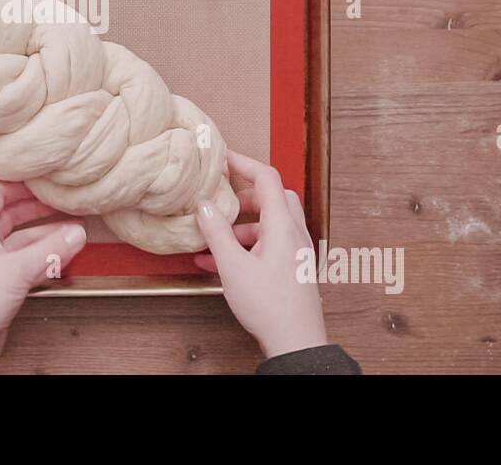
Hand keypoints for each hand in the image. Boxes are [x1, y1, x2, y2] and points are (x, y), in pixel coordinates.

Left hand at [0, 180, 86, 373]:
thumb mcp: (15, 271)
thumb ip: (49, 251)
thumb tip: (75, 233)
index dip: (17, 182)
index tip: (42, 179)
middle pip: (13, 214)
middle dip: (38, 207)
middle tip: (62, 202)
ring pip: (24, 240)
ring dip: (46, 234)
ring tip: (72, 230)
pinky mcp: (4, 285)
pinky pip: (28, 263)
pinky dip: (45, 258)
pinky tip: (61, 258)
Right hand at [194, 150, 327, 358]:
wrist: (295, 342)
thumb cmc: (270, 306)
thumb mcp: (233, 267)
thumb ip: (217, 233)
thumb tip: (205, 205)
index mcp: (283, 225)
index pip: (266, 178)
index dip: (243, 163)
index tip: (222, 158)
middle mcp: (293, 233)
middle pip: (271, 197)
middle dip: (242, 195)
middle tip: (219, 196)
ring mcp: (295, 250)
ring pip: (268, 222)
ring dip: (240, 225)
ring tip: (212, 237)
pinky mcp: (291, 267)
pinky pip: (268, 244)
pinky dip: (245, 245)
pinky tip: (218, 260)